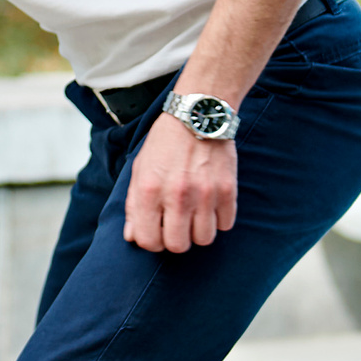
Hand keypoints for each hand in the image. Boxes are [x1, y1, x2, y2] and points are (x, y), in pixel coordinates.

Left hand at [122, 113, 238, 252]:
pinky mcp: (227, 190)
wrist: (197, 114)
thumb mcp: (139, 169)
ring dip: (198, 232)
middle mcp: (177, 195)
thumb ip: (134, 205)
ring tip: (194, 215)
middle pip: (178, 246)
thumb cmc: (165, 143)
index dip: (151, 241)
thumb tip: (132, 237)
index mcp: (150, 190)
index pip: (149, 241)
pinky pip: (225, 225)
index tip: (156, 231)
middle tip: (176, 225)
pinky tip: (210, 205)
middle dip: (175, 240)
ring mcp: (205, 194)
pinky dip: (218, 220)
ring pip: (204, 239)